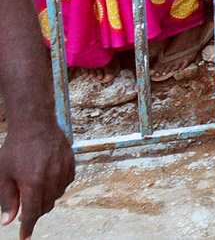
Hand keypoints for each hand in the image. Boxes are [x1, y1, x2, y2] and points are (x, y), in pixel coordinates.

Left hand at [0, 118, 73, 239]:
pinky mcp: (71, 163)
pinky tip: (47, 179)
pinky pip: (65, 184)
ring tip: (35, 189)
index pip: (32, 214)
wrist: (35, 124)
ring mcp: (63, 171)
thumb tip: (8, 220)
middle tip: (25, 208)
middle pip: (45, 207)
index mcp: (33, 183)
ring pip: (56, 196)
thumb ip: (7, 199)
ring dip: (46, 199)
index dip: (27, 228)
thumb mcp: (4, 175)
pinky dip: (56, 187)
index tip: (24, 237)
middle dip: (35, 212)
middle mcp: (51, 179)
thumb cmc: (16, 148)